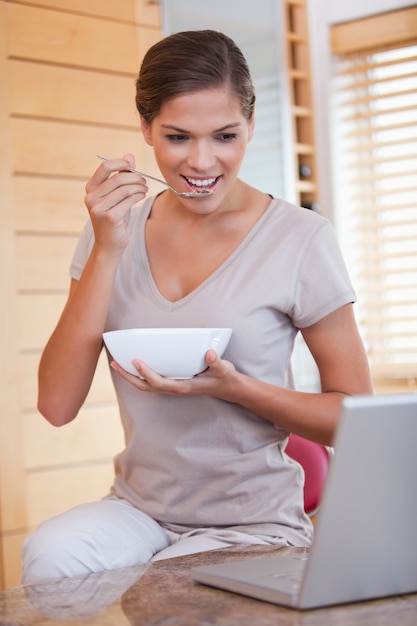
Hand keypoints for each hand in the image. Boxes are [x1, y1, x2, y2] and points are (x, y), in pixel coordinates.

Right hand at [84, 154, 147, 257]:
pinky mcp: (110, 217)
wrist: (109, 245)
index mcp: (90, 189)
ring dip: (139, 186)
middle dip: (135, 177)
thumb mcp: (115, 196)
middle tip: (144, 181)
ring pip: (125, 189)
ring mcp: (99, 208)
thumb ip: (120, 176)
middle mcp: (91, 197)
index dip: (121, 163)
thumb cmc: (114, 219)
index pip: (105, 166)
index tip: (133, 166)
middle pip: (118, 178)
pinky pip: (129, 200)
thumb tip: (129, 156)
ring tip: (144, 189)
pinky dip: (139, 195)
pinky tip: (142, 195)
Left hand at [110, 349, 237, 399]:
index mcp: (184, 387)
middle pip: (145, 386)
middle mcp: (175, 388)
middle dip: (128, 376)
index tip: (136, 361)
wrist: (228, 388)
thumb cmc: (225, 378)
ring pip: (146, 385)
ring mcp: (173, 387)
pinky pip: (152, 381)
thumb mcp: (224, 370)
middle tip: (114, 362)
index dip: (146, 373)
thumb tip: (209, 353)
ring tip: (117, 363)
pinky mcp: (173, 383)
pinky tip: (134, 365)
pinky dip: (140, 375)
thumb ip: (217, 362)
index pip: (159, 383)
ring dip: (130, 376)